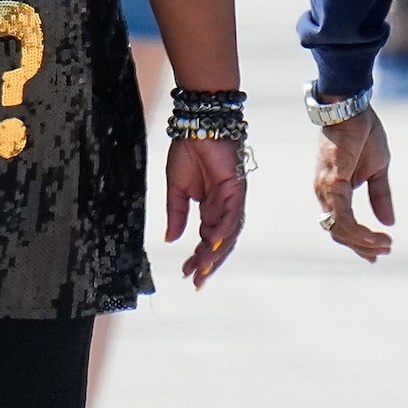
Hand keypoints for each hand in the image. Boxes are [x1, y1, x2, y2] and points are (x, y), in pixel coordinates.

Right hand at [165, 138, 245, 286]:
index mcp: (210, 208)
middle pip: (220, 241)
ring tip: (203, 268)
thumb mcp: (176, 190)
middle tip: (197, 281)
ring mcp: (231, 199)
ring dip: (216, 251)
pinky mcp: (236, 189)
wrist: (197, 127)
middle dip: (209, 262)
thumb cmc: (188, 152)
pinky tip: (212, 243)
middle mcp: (223, 207)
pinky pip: (232, 214)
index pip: (206, 239)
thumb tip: (171, 238)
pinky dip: (223, 230)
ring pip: (228, 233)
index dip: (198, 257)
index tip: (187, 273)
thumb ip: (176, 215)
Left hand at [313, 106, 393, 261]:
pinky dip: (359, 231)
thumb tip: (389, 222)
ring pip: (339, 230)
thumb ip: (380, 195)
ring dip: (363, 242)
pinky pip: (342, 217)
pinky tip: (378, 235)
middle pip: (338, 233)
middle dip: (362, 247)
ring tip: (385, 245)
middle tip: (384, 252)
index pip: (341, 226)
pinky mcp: (332, 183)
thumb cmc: (362, 134)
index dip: (359, 243)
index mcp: (334, 192)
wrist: (352, 109)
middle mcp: (325, 194)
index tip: (378, 254)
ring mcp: (326, 190)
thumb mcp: (378, 170)